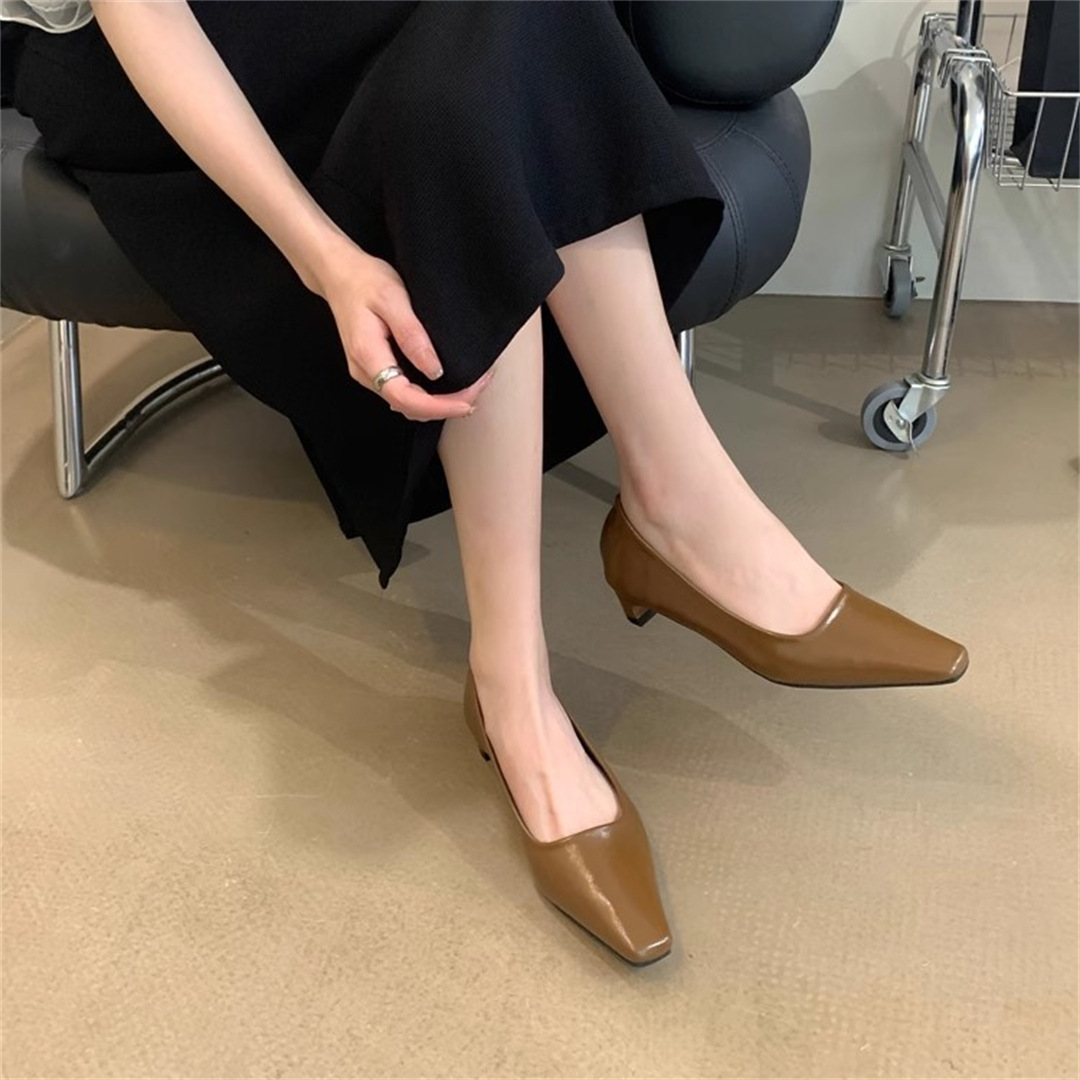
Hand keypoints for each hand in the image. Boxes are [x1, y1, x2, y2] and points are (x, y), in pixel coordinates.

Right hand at [313, 235, 494, 420]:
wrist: (339, 274)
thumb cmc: (365, 280)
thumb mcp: (393, 299)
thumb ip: (412, 336)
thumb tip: (434, 371)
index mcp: (368, 356)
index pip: (404, 398)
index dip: (438, 407)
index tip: (466, 402)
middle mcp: (366, 372)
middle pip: (409, 407)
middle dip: (446, 406)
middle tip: (478, 390)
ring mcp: (369, 373)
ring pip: (407, 404)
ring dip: (439, 404)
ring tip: (469, 389)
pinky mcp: (377, 369)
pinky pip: (404, 393)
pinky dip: (428, 396)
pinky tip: (447, 385)